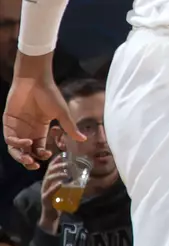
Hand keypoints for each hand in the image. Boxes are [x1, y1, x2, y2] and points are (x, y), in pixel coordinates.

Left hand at [4, 55, 82, 169]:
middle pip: (25, 151)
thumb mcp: (62, 113)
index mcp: (41, 129)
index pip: (38, 148)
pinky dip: (16, 143)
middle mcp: (28, 131)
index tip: (48, 154)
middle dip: (28, 161)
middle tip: (34, 165)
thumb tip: (84, 139)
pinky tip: (26, 142)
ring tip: (28, 159)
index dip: (42, 154)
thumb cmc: (50, 94)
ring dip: (20, 156)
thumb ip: (70, 127)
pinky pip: (9, 138)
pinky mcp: (8, 122)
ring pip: (15, 148)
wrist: (34, 81)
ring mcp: (17, 127)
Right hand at [38, 155, 68, 233]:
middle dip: (58, 165)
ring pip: (48, 179)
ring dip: (58, 174)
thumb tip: (86, 177)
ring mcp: (45, 191)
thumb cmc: (59, 201)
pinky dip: (55, 187)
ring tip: (66, 173)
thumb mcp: (66, 190)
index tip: (64, 154)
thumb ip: (72, 183)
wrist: (51, 216)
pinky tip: (61, 183)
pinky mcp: (45, 199)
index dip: (57, 160)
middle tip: (68, 163)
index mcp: (50, 180)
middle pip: (49, 171)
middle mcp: (46, 184)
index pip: (51, 167)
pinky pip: (49, 192)